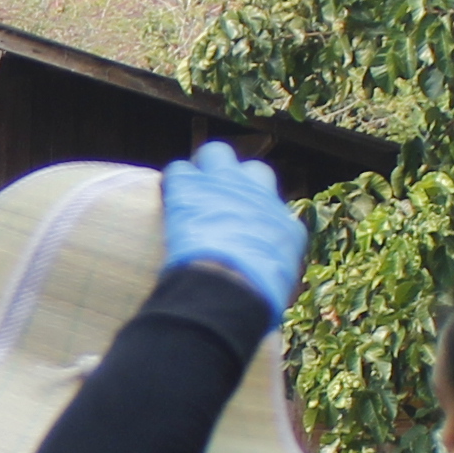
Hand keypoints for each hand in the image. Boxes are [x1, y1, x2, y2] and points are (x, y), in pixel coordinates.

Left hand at [156, 140, 305, 316]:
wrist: (229, 287)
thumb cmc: (254, 299)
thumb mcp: (276, 287)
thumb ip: (271, 270)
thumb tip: (263, 278)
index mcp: (285, 226)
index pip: (274, 211)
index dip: (256, 217)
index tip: (242, 229)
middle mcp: (260, 197)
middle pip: (253, 171)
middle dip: (238, 183)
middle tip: (219, 203)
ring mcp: (225, 186)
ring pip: (216, 153)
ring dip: (204, 170)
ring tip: (191, 191)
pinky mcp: (191, 187)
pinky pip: (179, 170)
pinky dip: (174, 183)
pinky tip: (168, 198)